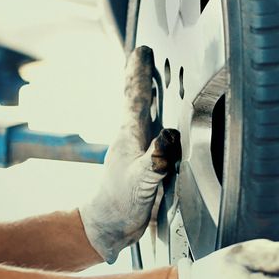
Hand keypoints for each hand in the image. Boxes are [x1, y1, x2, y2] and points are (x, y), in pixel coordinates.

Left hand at [79, 46, 180, 262]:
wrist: (109, 227)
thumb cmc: (120, 205)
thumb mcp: (141, 181)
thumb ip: (155, 160)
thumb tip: (169, 137)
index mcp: (129, 136)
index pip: (135, 97)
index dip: (139, 73)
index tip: (141, 51)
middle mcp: (131, 138)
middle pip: (136, 99)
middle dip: (141, 77)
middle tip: (143, 55)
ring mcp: (134, 150)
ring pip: (142, 114)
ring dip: (147, 95)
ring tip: (154, 80)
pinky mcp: (141, 163)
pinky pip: (151, 134)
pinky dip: (157, 121)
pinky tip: (163, 126)